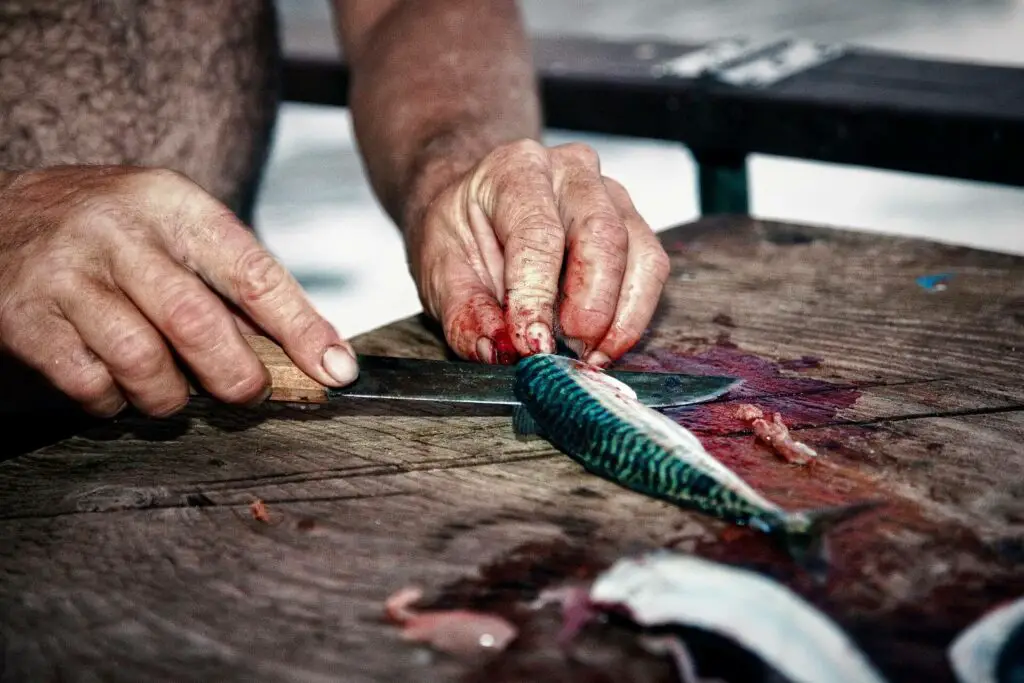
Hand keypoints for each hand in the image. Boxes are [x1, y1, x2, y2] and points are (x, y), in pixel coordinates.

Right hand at [0, 165, 357, 416]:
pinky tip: (115, 385)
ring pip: (145, 364)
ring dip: (170, 397)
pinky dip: (115, 403)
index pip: (253, 271)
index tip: (336, 370)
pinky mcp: (24, 319)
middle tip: (248, 393)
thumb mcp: (172, 229)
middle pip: (198, 323)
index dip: (301, 328)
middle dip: (237, 376)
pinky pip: (92, 385)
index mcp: (172, 204)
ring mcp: (66, 275)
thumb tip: (310, 350)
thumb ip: (231, 282)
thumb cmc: (107, 231)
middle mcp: (118, 233)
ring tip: (170, 389)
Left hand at [406, 140, 669, 366]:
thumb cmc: (462, 231)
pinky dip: (634, 316)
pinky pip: (651, 271)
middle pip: (602, 235)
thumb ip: (465, 311)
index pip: (536, 233)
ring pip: (640, 254)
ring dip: (621, 317)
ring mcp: (612, 195)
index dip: (536, 295)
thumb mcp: (440, 269)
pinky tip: (605, 345)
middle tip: (570, 354)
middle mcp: (572, 171)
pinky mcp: (634, 226)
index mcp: (516, 169)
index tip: (531, 345)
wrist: (478, 209)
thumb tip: (497, 350)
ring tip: (589, 357)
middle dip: (591, 305)